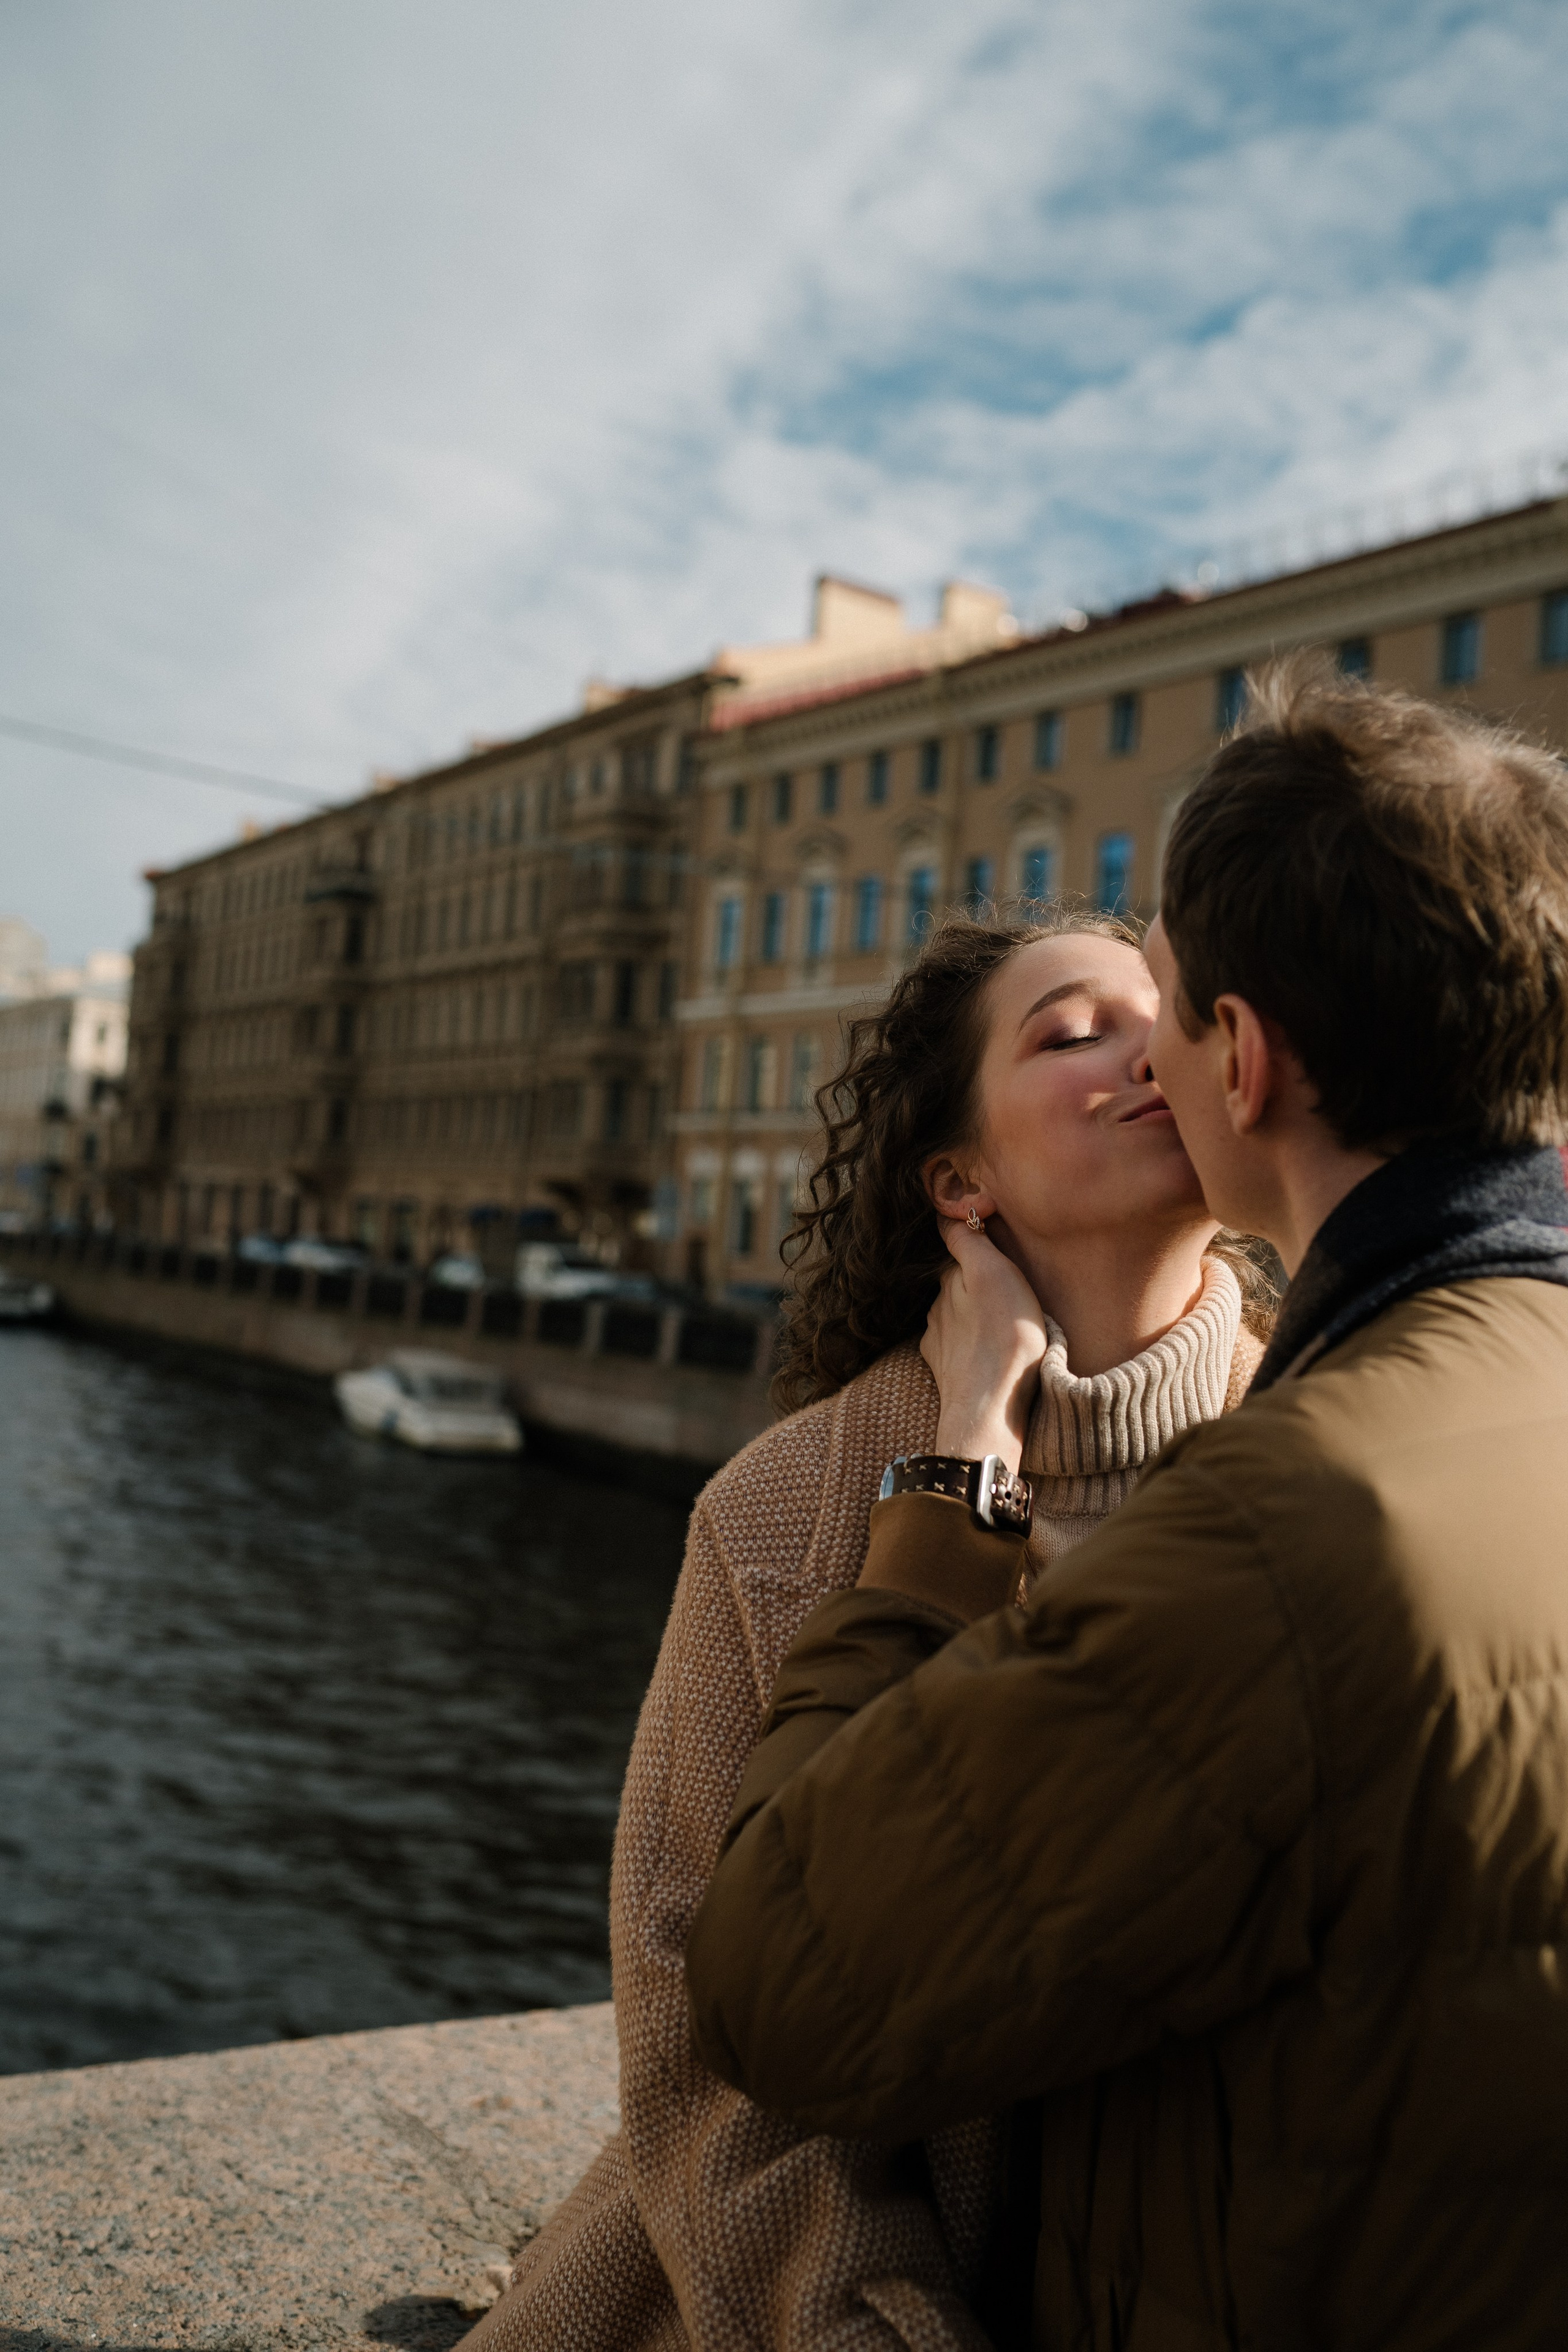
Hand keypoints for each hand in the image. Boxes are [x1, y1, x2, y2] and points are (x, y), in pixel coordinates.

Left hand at [920, 1222, 1047, 1473]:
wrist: (991, 1409)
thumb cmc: (1003, 1336)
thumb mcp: (993, 1272)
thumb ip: (967, 1239)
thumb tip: (947, 1211)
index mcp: (951, 1279)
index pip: (958, 1249)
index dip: (976, 1246)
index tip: (994, 1247)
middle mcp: (937, 1307)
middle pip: (958, 1284)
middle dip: (976, 1283)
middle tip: (1007, 1291)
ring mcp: (938, 1341)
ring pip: (957, 1317)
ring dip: (974, 1317)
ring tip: (1003, 1325)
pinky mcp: (946, 1370)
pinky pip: (958, 1349)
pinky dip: (971, 1346)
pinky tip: (989, 1353)